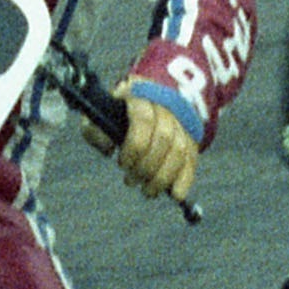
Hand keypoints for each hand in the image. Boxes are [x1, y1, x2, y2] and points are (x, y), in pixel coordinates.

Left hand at [107, 84, 201, 201]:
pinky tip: (176, 195)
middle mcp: (166, 106)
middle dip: (147, 166)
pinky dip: (185, 179)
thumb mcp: (102, 112)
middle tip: (131, 181)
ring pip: (180, 151)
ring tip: (147, 191)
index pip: (143, 121)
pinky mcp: (192, 137)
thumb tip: (109, 149)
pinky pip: (192, 159)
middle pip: (164, 138)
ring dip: (163, 177)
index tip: (122, 163)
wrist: (151, 94)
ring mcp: (182, 121)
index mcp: (141, 95)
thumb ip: (95, 129)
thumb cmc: (119, 110)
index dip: (134, 147)